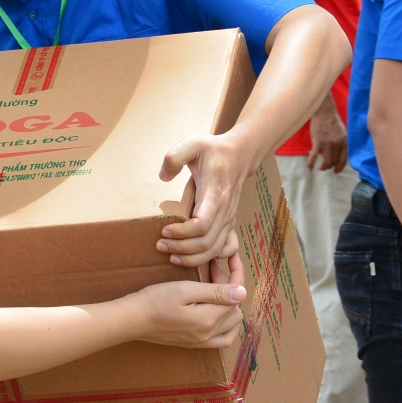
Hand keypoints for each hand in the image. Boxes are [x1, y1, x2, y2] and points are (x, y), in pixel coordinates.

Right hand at [131, 253, 246, 347]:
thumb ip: (215, 292)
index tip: (231, 259)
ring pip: (231, 325)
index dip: (236, 275)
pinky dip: (226, 326)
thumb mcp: (185, 290)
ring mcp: (202, 342)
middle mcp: (209, 335)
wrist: (133, 319)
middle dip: (230, 289)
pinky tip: (217, 313)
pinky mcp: (194, 344)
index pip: (235, 297)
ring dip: (229, 306)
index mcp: (208, 319)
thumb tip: (242, 292)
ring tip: (215, 289)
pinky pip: (222, 340)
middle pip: (235, 310)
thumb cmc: (155, 300)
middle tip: (214, 270)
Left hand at [158, 131, 254, 266]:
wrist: (240, 154)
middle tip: (161, 245)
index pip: (202, 224)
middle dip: (182, 248)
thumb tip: (163, 177)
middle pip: (207, 242)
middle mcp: (225, 210)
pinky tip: (193, 257)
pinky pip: (224, 249)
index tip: (164, 229)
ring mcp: (229, 219)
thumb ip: (175, 157)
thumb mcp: (192, 143)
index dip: (183, 233)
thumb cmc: (214, 150)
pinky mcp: (229, 223)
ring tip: (171, 255)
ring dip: (193, 257)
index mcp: (215, 194)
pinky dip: (210, 258)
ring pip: (215, 249)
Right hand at [307, 104, 347, 171]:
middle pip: (334, 162)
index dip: (339, 168)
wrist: (324, 112)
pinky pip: (314, 156)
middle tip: (326, 167)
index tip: (336, 171)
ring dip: (323, 167)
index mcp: (345, 142)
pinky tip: (309, 168)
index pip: (343, 160)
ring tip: (320, 167)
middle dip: (330, 167)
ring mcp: (327, 144)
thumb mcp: (343, 133)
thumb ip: (342, 143)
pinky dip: (311, 163)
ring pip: (326, 162)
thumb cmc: (333, 121)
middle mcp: (337, 145)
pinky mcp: (317, 142)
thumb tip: (339, 154)